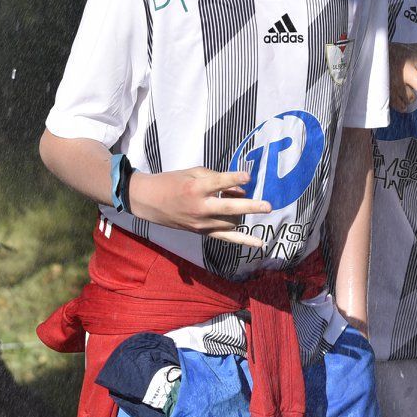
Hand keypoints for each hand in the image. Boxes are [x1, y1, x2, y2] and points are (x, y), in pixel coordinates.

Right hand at [129, 167, 271, 247]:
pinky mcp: (202, 232)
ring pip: (231, 221)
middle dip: (250, 206)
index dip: (233, 179)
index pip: (218, 183)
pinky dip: (244, 240)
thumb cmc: (172, 181)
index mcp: (195, 188)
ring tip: (238, 201)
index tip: (248, 176)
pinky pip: (226, 238)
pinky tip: (259, 243)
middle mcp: (199, 208)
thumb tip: (240, 189)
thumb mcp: (193, 172)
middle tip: (268, 205)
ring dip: (241, 211)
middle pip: (229, 208)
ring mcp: (201, 223)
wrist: (148, 201)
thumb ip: (217, 178)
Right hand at [389, 41, 416, 116]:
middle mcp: (408, 72)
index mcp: (414, 59)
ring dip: (409, 95)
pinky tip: (395, 94)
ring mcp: (396, 84)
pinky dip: (400, 102)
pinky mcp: (387, 93)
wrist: (367, 57)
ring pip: (412, 98)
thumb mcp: (410, 47)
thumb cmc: (392, 52)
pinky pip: (401, 105)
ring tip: (401, 85)